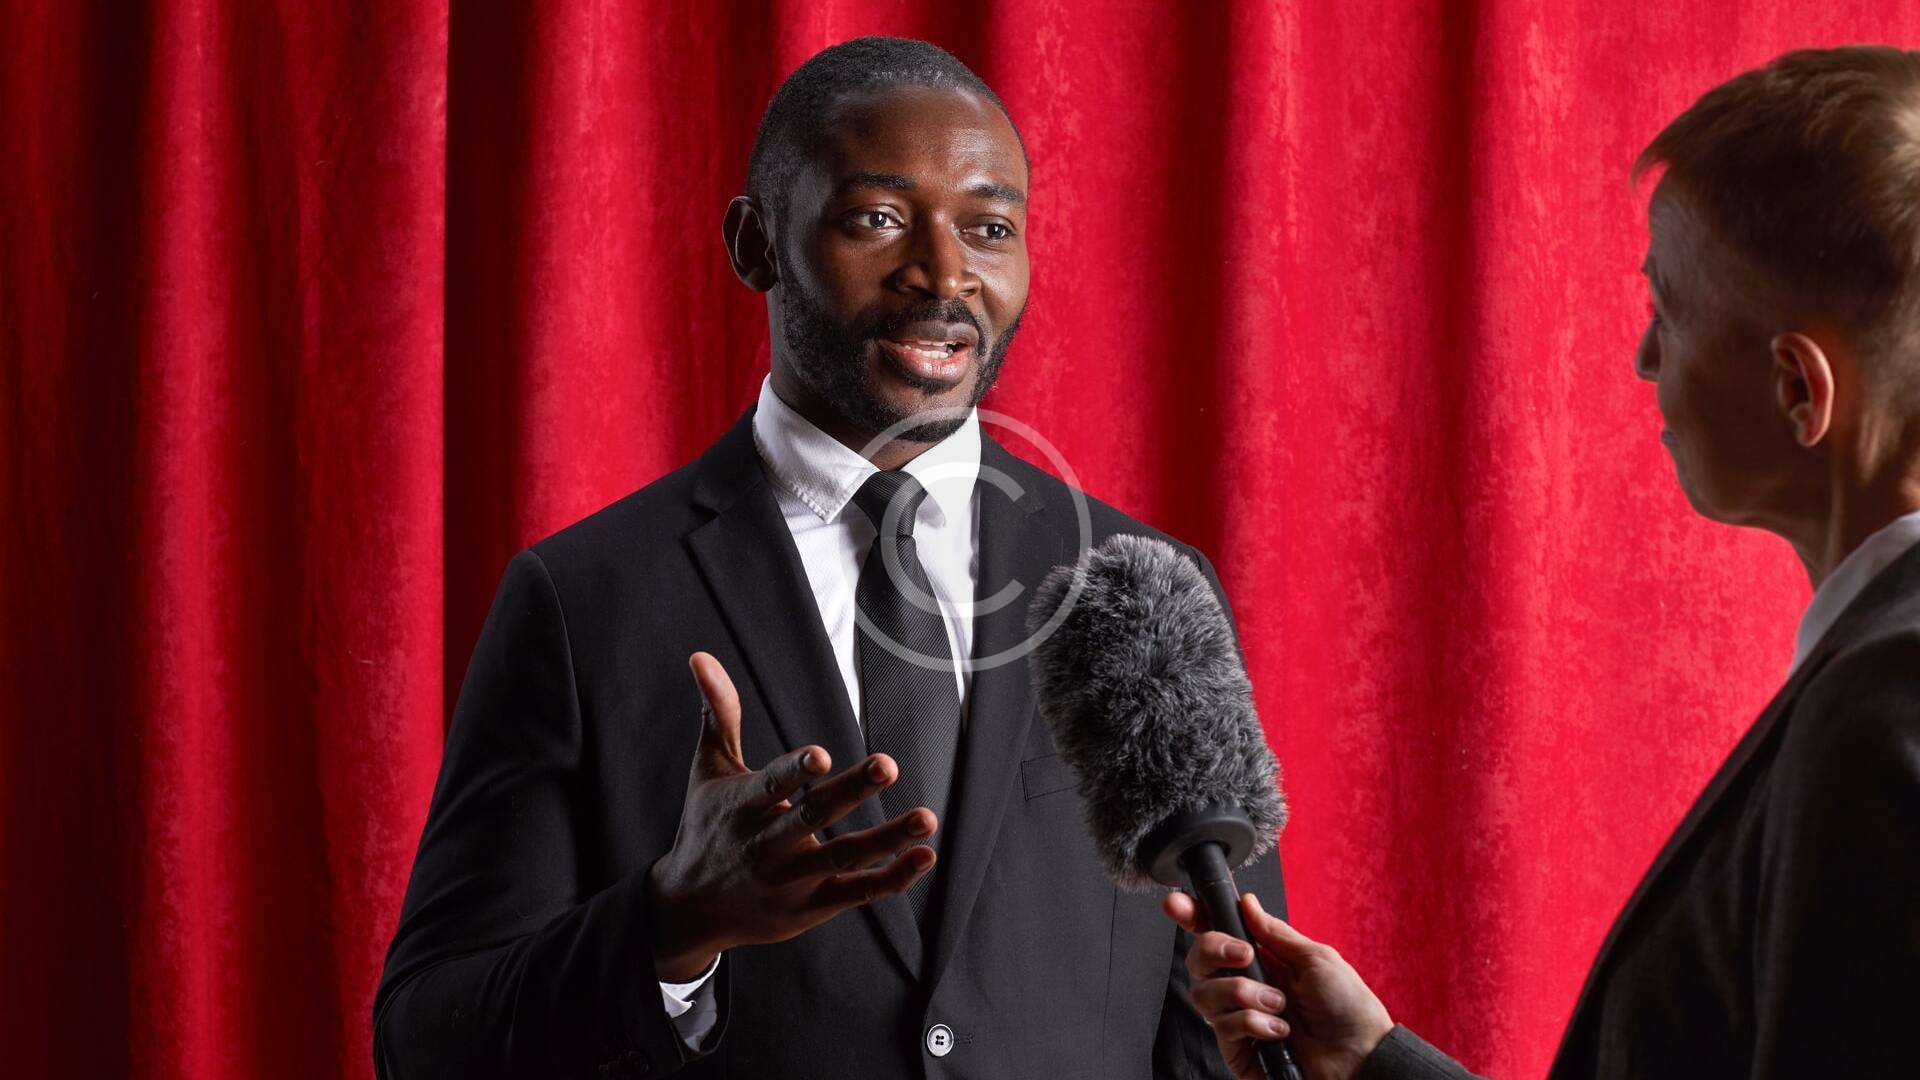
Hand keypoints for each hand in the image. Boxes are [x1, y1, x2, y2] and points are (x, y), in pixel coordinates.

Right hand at [647, 652, 935, 980]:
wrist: (690, 910)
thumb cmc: (706, 826)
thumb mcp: (708, 770)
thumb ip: (719, 714)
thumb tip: (702, 655)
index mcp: (743, 806)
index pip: (771, 785)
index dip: (796, 770)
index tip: (821, 754)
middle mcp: (766, 844)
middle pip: (813, 816)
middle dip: (851, 791)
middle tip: (888, 763)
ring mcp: (790, 879)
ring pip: (843, 856)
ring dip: (886, 838)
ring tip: (926, 818)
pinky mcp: (810, 906)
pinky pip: (856, 893)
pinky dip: (892, 878)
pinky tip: (924, 856)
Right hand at [1165, 891, 1393, 1079]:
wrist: (1360, 1055)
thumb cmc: (1348, 1007)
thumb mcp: (1315, 958)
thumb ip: (1275, 932)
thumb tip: (1246, 903)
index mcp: (1261, 960)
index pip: (1216, 934)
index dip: (1192, 917)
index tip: (1177, 904)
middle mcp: (1243, 986)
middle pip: (1197, 959)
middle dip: (1214, 949)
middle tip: (1244, 954)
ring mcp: (1237, 1018)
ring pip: (1204, 992)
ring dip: (1244, 994)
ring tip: (1280, 1006)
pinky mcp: (1237, 1049)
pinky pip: (1224, 1026)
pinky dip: (1253, 1023)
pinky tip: (1280, 1031)